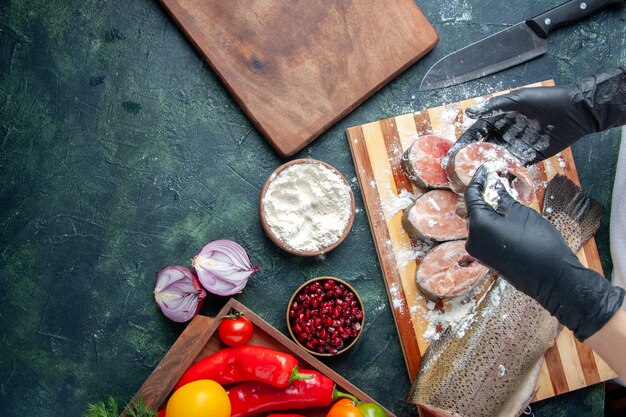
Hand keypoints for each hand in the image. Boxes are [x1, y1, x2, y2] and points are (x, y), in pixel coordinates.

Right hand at [447, 67, 625, 165]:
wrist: (576, 111)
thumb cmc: (547, 101)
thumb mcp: (518, 98)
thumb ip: (494, 106)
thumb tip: (469, 112)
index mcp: (499, 119)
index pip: (475, 133)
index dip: (463, 144)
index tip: (451, 156)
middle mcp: (504, 134)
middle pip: (482, 149)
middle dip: (469, 161)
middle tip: (457, 174)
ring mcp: (515, 146)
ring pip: (495, 160)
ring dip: (485, 170)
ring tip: (472, 181)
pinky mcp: (528, 157)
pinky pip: (513, 167)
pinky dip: (504, 174)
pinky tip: (494, 182)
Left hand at [464, 165, 624, 339]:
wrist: (553, 277)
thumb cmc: (539, 242)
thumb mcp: (520, 213)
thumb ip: (502, 197)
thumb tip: (493, 183)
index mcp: (478, 225)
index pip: (472, 195)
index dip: (479, 179)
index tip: (485, 168)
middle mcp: (472, 239)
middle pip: (474, 210)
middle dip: (485, 194)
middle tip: (497, 180)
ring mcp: (478, 251)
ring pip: (479, 223)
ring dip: (489, 209)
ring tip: (504, 196)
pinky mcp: (487, 259)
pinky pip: (484, 235)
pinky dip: (492, 223)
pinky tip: (505, 215)